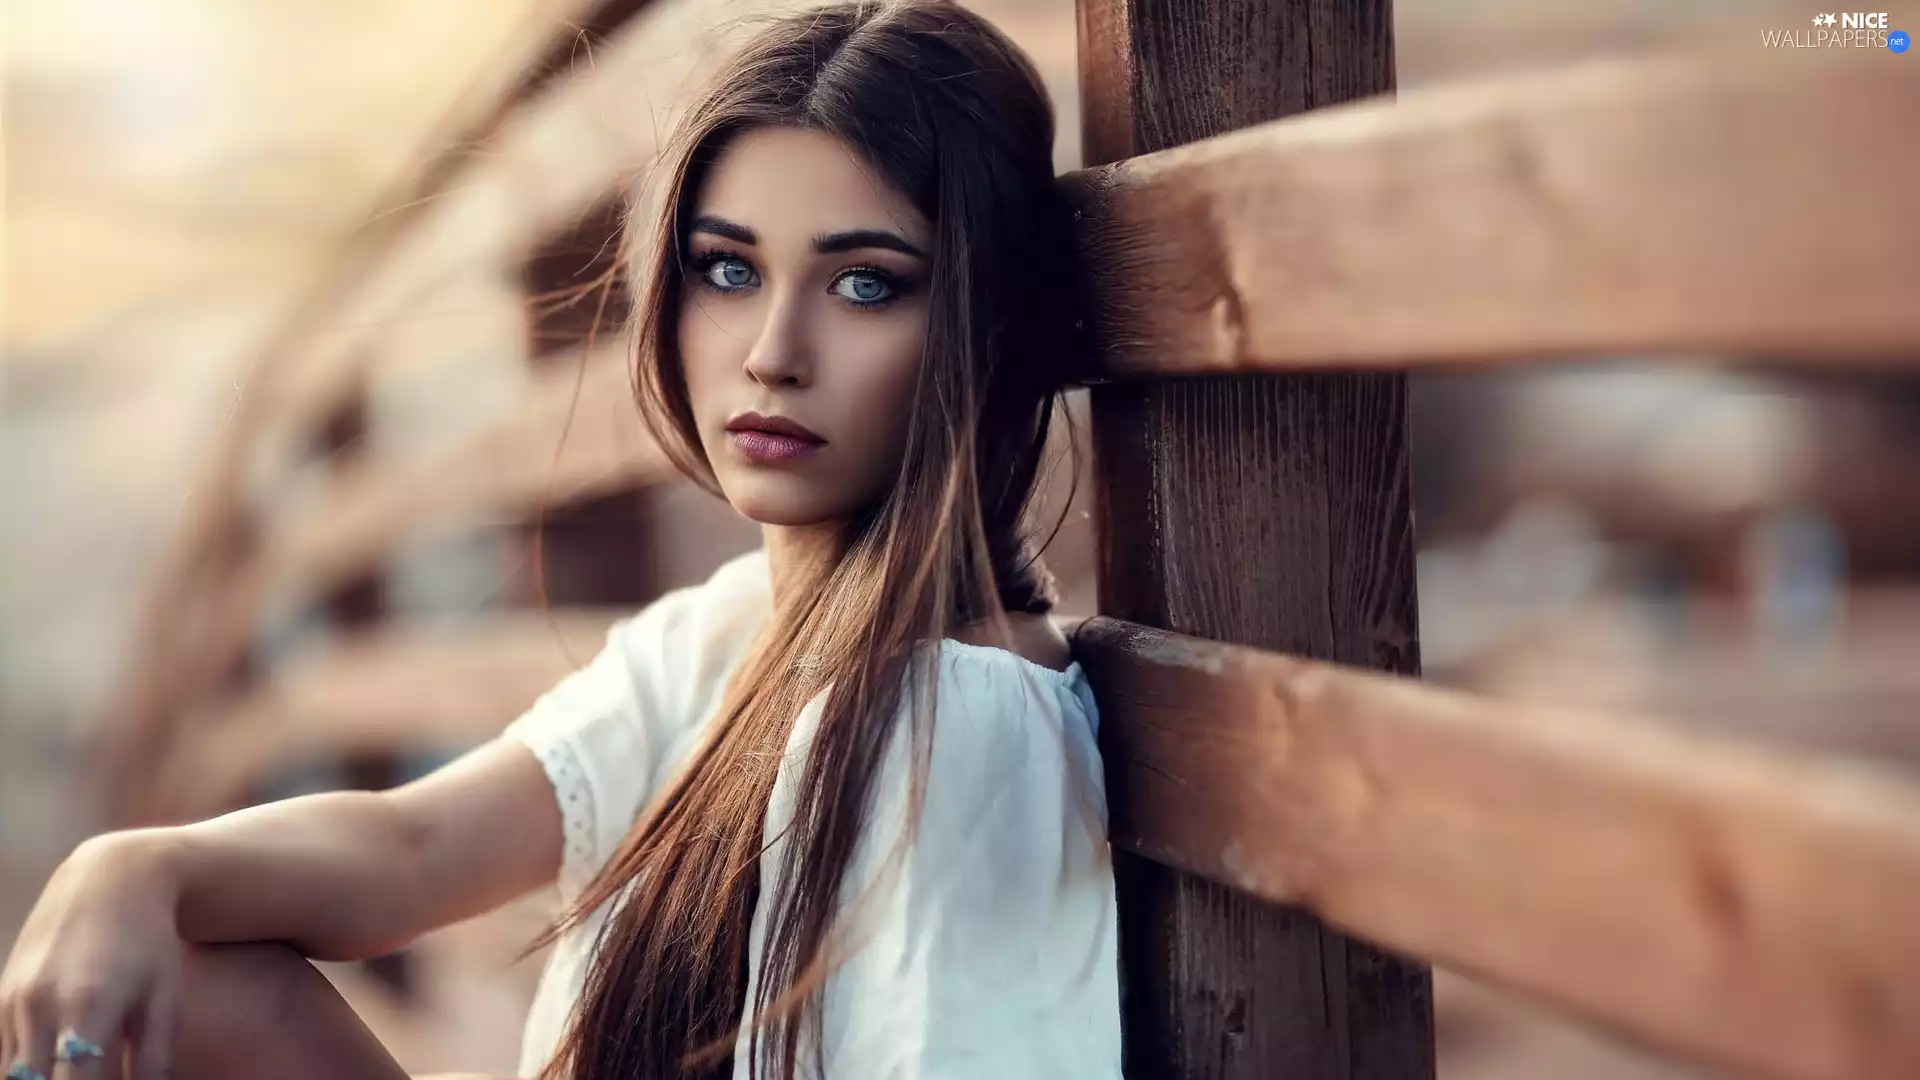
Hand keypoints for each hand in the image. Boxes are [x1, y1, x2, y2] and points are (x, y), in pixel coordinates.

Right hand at [2, 833, 183, 1079]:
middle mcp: (38, 1006)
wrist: (110, 880)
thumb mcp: (165, 998)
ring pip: (11, 1077)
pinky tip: (53, 1067)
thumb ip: (154, 1060)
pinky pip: (2, 1056)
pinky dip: (25, 1073)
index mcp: (88, 1006)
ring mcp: (11, 1002)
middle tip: (90, 1079)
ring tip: (76, 1072)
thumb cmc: (148, 942)